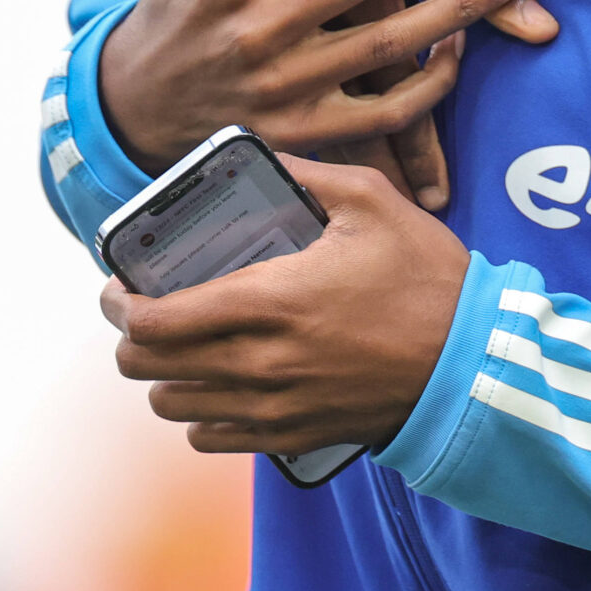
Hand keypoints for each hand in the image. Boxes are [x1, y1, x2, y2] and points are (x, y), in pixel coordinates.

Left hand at [103, 157, 469, 455]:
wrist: (472, 361)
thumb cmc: (426, 278)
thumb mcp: (374, 203)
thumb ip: (310, 173)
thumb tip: (262, 152)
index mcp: (270, 301)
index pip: (154, 320)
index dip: (118, 304)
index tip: (118, 286)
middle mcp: (259, 363)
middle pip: (147, 367)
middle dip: (132, 336)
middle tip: (146, 310)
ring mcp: (273, 407)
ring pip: (172, 406)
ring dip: (165, 374)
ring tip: (183, 345)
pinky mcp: (290, 436)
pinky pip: (210, 438)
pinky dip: (200, 412)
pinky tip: (220, 383)